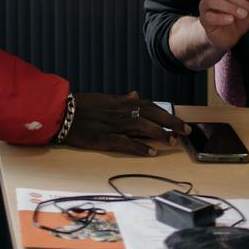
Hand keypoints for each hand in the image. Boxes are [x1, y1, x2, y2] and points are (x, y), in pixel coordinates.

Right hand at [64, 91, 185, 155]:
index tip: (181, 122)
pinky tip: (151, 153)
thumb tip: (136, 95)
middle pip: (152, 115)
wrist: (62, 113)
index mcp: (122, 102)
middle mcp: (121, 112)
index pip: (151, 107)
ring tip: (173, 141)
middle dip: (172, 122)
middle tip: (187, 131)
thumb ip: (122, 99)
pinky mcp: (104, 138)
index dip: (167, 114)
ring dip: (160, 134)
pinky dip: (140, 147)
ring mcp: (113, 125)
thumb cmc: (83, 106)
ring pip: (143, 127)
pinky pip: (126, 143)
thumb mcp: (105, 98)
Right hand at [198, 0, 248, 53]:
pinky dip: (221, 17)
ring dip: (230, 7)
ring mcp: (205, 6)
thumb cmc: (241, 14)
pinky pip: (209, 16)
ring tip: (243, 14)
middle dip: (239, 0)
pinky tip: (231, 20)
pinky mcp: (204, 20)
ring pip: (212, 0)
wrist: (231, 35)